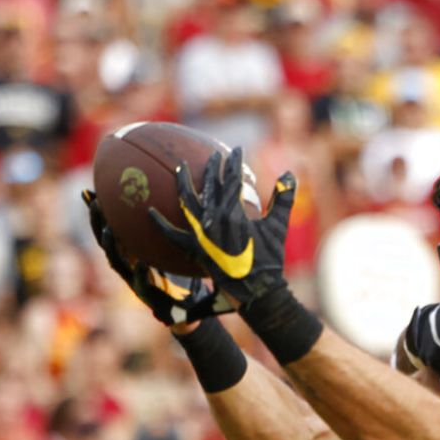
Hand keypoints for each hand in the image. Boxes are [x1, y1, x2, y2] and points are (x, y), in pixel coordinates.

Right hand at [81, 190, 232, 324]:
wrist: (187, 310)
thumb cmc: (180, 275)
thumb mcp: (173, 249)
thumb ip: (171, 229)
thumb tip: (175, 200)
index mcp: (131, 253)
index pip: (110, 228)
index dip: (99, 212)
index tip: (90, 191)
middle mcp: (128, 265)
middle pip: (106, 241)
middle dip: (97, 222)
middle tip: (94, 202)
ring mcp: (134, 281)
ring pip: (116, 262)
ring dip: (111, 245)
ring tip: (109, 230)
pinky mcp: (147, 297)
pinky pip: (141, 283)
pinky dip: (140, 273)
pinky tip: (142, 263)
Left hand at [149, 148, 295, 307]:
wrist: (255, 288)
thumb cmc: (270, 258)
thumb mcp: (278, 226)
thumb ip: (283, 199)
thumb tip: (289, 174)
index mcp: (235, 212)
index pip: (233, 179)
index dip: (235, 163)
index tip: (236, 151)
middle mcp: (214, 219)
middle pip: (209, 185)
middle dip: (211, 167)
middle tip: (213, 155)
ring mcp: (201, 233)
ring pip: (187, 201)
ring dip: (183, 182)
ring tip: (179, 168)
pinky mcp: (194, 248)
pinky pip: (172, 234)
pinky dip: (161, 222)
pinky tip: (150, 211)